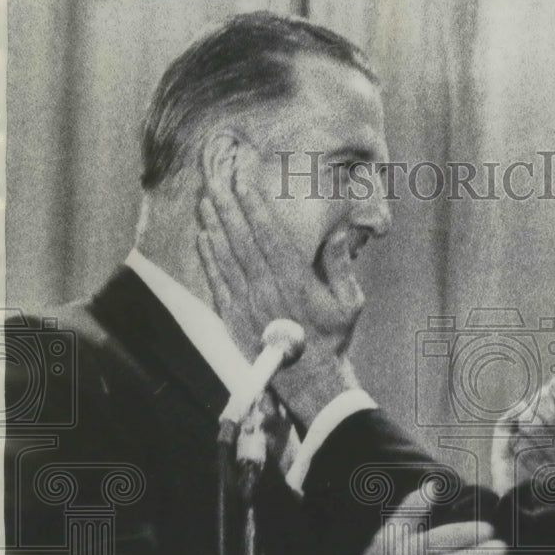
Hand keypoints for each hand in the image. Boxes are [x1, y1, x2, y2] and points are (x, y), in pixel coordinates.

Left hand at [197, 156, 361, 425]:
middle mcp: (267, 289)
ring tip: (207, 194)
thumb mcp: (350, 303)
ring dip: (214, 222)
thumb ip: (341, 266)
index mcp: (296, 282)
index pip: (269, 234)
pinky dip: (208, 255)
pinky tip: (204, 233)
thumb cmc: (332, 339)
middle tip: (217, 173)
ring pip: (225, 255)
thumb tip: (337, 233)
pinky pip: (216, 279)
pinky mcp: (233, 316)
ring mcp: (246, 303)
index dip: (254, 203)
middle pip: (242, 237)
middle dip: (229, 203)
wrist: (310, 381)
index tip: (244, 178)